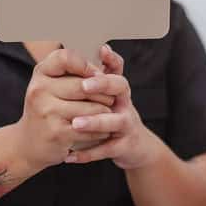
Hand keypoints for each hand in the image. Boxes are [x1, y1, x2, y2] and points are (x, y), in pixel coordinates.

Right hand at [15, 49, 115, 172]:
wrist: (29, 142)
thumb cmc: (50, 107)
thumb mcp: (55, 83)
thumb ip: (78, 67)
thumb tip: (106, 50)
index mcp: (41, 73)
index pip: (66, 57)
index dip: (86, 65)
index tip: (97, 75)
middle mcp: (39, 90)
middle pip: (85, 85)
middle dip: (104, 93)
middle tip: (110, 99)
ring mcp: (47, 112)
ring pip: (92, 108)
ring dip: (106, 112)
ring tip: (107, 114)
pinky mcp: (56, 133)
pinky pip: (90, 128)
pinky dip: (100, 130)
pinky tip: (100, 130)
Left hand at [64, 45, 163, 170]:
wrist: (136, 148)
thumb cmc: (115, 116)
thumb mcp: (109, 96)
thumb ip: (97, 76)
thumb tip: (84, 52)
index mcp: (118, 89)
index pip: (117, 68)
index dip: (111, 59)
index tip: (100, 50)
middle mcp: (125, 103)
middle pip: (121, 87)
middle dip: (103, 85)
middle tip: (84, 86)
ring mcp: (126, 125)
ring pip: (114, 121)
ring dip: (95, 122)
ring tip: (75, 123)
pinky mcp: (124, 146)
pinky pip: (106, 150)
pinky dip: (88, 154)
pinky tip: (69, 156)